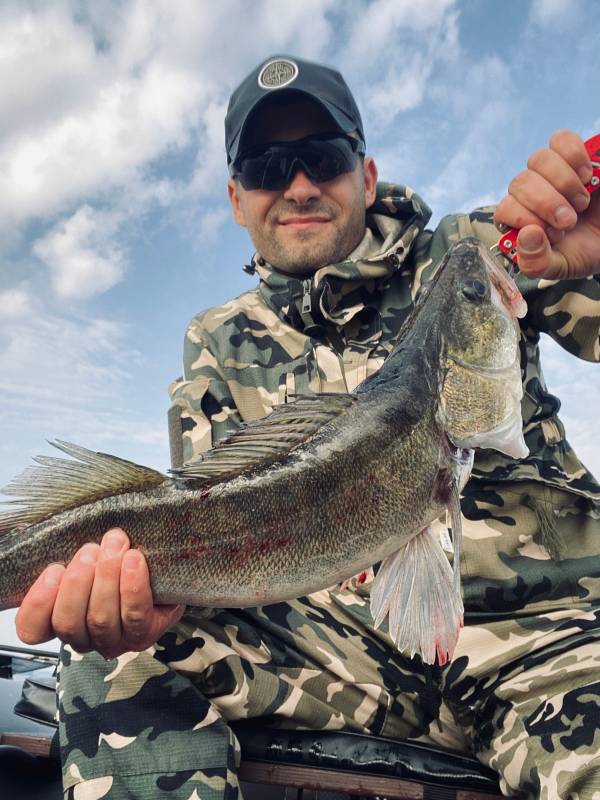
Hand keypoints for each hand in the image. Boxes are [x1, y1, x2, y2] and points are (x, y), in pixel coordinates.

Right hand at [15, 528, 184, 658]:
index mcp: (61, 619)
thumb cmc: (117, 562)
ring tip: (114, 546)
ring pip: (100, 618)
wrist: (163, 573)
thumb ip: (69, 553)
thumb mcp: (88, 557)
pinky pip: (135, 614)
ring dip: (106, 578)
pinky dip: (132, 585)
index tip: (54, 569)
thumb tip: (46, 528)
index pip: (32, 629)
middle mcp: (83, 637)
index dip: (38, 602)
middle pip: (68, 621)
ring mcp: (113, 640)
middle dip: (78, 581)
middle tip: (91, 550)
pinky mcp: (143, 634)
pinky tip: (133, 560)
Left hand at [494, 130, 599, 278]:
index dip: (527, 219)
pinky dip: (574, 157)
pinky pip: (561, 140)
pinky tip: (587, 176)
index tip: (554, 234)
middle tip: (570, 221)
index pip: (504, 209)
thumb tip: (526, 235)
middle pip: (520, 183)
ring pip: (538, 159)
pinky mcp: (572, 155)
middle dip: (546, 203)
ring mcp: (550, 172)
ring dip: (562, 182)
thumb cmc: (584, 252)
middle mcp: (530, 193)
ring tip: (582, 202)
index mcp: (520, 220)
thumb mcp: (561, 267)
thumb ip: (537, 263)